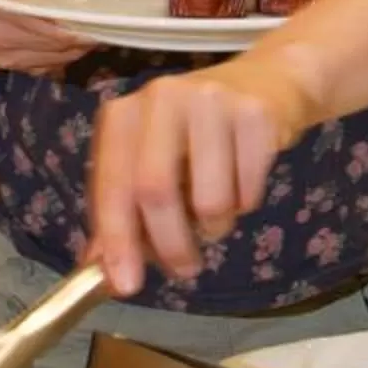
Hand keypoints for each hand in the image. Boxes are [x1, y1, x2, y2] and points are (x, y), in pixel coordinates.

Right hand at [0, 0, 93, 73]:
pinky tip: (81, 41)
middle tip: (111, 19)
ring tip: (101, 28)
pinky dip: (69, 56)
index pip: (40, 17)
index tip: (100, 8)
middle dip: (84, 32)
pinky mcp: (10, 67)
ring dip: (81, 46)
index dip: (73, 15)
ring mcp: (1, 56)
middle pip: (54, 41)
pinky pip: (49, 66)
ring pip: (55, 57)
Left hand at [87, 52, 320, 295]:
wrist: (267, 82)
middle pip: (155, 192)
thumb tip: (100, 269)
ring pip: (209, 200)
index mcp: (125, 113)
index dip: (117, 238)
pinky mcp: (255, 115)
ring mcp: (211, 101)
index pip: (113, 184)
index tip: (125, 285)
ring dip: (214, 226)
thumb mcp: (152, 160)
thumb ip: (124, 209)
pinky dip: (245, 204)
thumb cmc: (197, 132)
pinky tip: (242, 181)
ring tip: (217, 211)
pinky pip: (248, 192)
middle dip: (170, 245)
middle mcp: (162, 98)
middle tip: (184, 269)